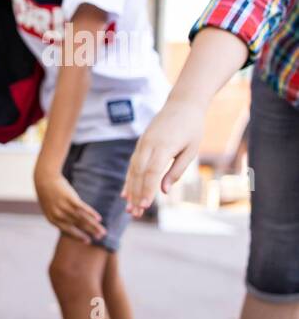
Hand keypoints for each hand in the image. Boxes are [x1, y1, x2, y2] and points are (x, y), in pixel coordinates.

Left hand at [35, 170, 105, 242]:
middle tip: (99, 238)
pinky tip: (99, 218)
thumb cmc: (49, 195)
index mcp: (52, 219)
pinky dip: (92, 214)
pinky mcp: (71, 199)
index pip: (68, 231)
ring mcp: (65, 207)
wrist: (45, 179)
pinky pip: (84, 208)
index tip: (87, 241)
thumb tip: (71, 224)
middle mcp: (59, 215)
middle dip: (90, 232)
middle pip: (78, 226)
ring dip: (94, 226)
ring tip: (102, 231)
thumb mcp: (50, 208)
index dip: (79, 236)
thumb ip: (59, 217)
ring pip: (82, 219)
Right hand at [122, 101, 205, 216]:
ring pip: (133, 170)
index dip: (147, 190)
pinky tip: (126, 193)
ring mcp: (142, 144)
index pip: (151, 173)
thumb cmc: (191, 128)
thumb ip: (177, 170)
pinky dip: (129, 180)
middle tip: (134, 213)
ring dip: (130, 190)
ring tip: (128, 207)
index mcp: (163, 147)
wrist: (182, 104)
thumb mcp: (191, 150)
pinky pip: (132, 165)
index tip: (144, 206)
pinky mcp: (140, 145)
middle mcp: (148, 146)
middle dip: (136, 194)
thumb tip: (164, 190)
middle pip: (139, 174)